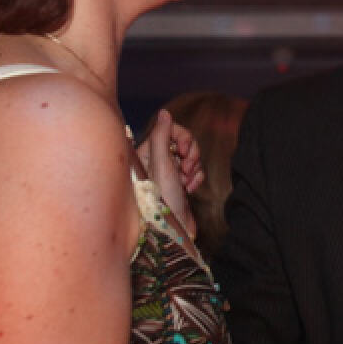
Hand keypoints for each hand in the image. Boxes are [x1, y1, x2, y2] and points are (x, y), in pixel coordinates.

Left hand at [137, 110, 203, 235]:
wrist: (173, 230)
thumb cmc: (163, 199)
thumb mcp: (161, 163)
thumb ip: (162, 135)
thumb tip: (165, 113)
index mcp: (146, 152)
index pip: (169, 129)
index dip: (182, 136)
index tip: (186, 150)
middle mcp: (156, 160)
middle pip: (182, 141)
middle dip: (191, 153)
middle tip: (187, 168)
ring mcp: (169, 172)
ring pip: (190, 156)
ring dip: (194, 167)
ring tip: (187, 182)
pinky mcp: (179, 183)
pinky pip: (194, 170)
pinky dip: (196, 177)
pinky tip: (191, 189)